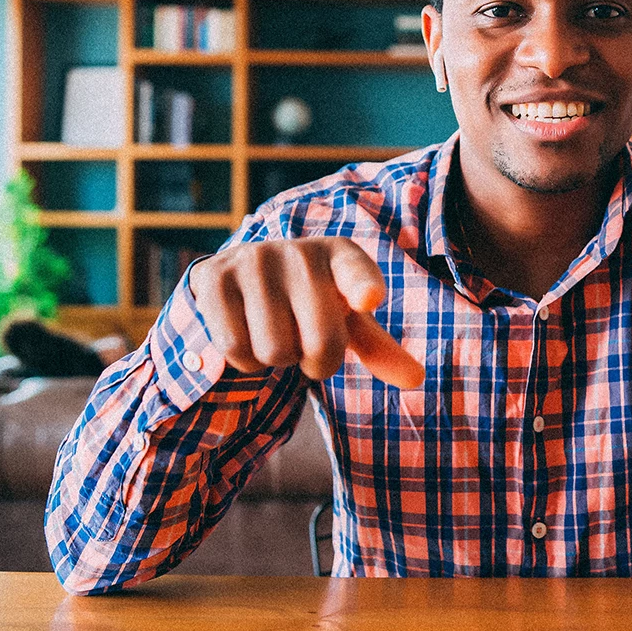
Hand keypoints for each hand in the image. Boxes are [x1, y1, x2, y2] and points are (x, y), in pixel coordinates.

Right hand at [188, 237, 424, 387]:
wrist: (245, 278)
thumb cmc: (311, 304)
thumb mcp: (347, 321)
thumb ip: (379, 349)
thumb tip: (417, 379)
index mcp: (343, 256)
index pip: (356, 272)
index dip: (363, 286)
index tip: (369, 299)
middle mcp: (300, 251)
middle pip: (320, 341)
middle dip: (317, 362)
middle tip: (308, 347)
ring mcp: (254, 260)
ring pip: (275, 350)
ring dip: (277, 360)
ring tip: (277, 333)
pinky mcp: (214, 276)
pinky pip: (236, 347)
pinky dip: (245, 360)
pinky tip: (248, 335)